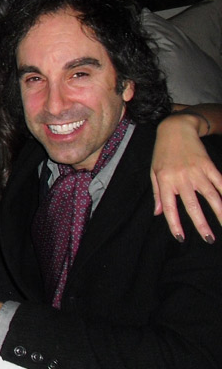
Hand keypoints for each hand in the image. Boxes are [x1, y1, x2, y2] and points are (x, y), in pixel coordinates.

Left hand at [151, 113, 221, 243]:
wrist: (175, 129)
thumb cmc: (162, 153)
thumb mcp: (154, 172)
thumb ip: (157, 194)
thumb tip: (158, 214)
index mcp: (165, 181)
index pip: (169, 208)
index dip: (175, 224)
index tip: (181, 238)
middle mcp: (180, 178)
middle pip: (192, 205)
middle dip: (201, 224)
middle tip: (208, 239)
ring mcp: (196, 172)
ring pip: (211, 196)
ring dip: (220, 212)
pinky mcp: (208, 165)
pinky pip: (220, 182)